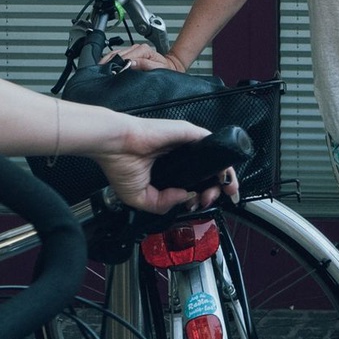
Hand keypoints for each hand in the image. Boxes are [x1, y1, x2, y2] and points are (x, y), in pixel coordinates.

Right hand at [95, 119, 238, 213]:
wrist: (114, 144)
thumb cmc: (120, 164)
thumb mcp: (139, 197)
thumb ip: (162, 204)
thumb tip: (184, 198)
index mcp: (169, 170)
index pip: (194, 184)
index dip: (201, 196)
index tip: (199, 205)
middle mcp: (180, 157)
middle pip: (208, 174)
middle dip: (215, 190)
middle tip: (210, 199)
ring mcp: (186, 145)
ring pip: (214, 161)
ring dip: (224, 177)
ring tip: (222, 190)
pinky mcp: (190, 133)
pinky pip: (214, 145)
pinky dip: (222, 160)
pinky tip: (223, 174)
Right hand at [104, 44, 186, 72]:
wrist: (169, 66)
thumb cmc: (165, 68)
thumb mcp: (157, 68)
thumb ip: (144, 64)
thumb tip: (130, 62)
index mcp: (144, 50)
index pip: (126, 56)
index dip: (119, 63)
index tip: (113, 71)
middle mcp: (137, 47)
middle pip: (118, 53)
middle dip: (110, 62)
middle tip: (102, 72)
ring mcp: (132, 49)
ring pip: (115, 53)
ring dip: (107, 61)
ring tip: (101, 70)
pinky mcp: (128, 53)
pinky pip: (116, 54)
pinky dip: (109, 59)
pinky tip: (104, 66)